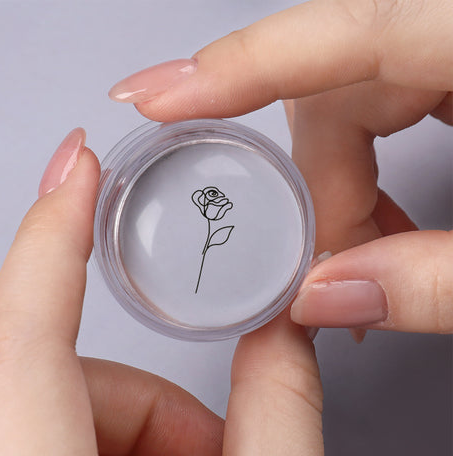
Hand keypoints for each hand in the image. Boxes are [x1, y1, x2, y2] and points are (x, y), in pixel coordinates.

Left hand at [0, 129, 322, 455]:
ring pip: (56, 404)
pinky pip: (50, 432)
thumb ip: (278, 417)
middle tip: (219, 446)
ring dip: (144, 431)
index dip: (51, 238)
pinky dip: (123, 450)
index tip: (78, 165)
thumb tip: (287, 327)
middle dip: (153, 400)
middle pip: (54, 377)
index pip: (20, 344)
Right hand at [109, 0, 452, 335]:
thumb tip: (328, 302)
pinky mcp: (446, 63)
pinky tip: (373, 219)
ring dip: (332, 181)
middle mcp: (450, 27)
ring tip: (350, 255)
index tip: (156, 100)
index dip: (236, 69)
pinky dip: (360, 163)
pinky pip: (379, 100)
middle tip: (310, 268)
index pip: (342, 33)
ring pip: (348, 96)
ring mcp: (445, 40)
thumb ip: (433, 282)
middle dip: (307, 184)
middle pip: (331, 88)